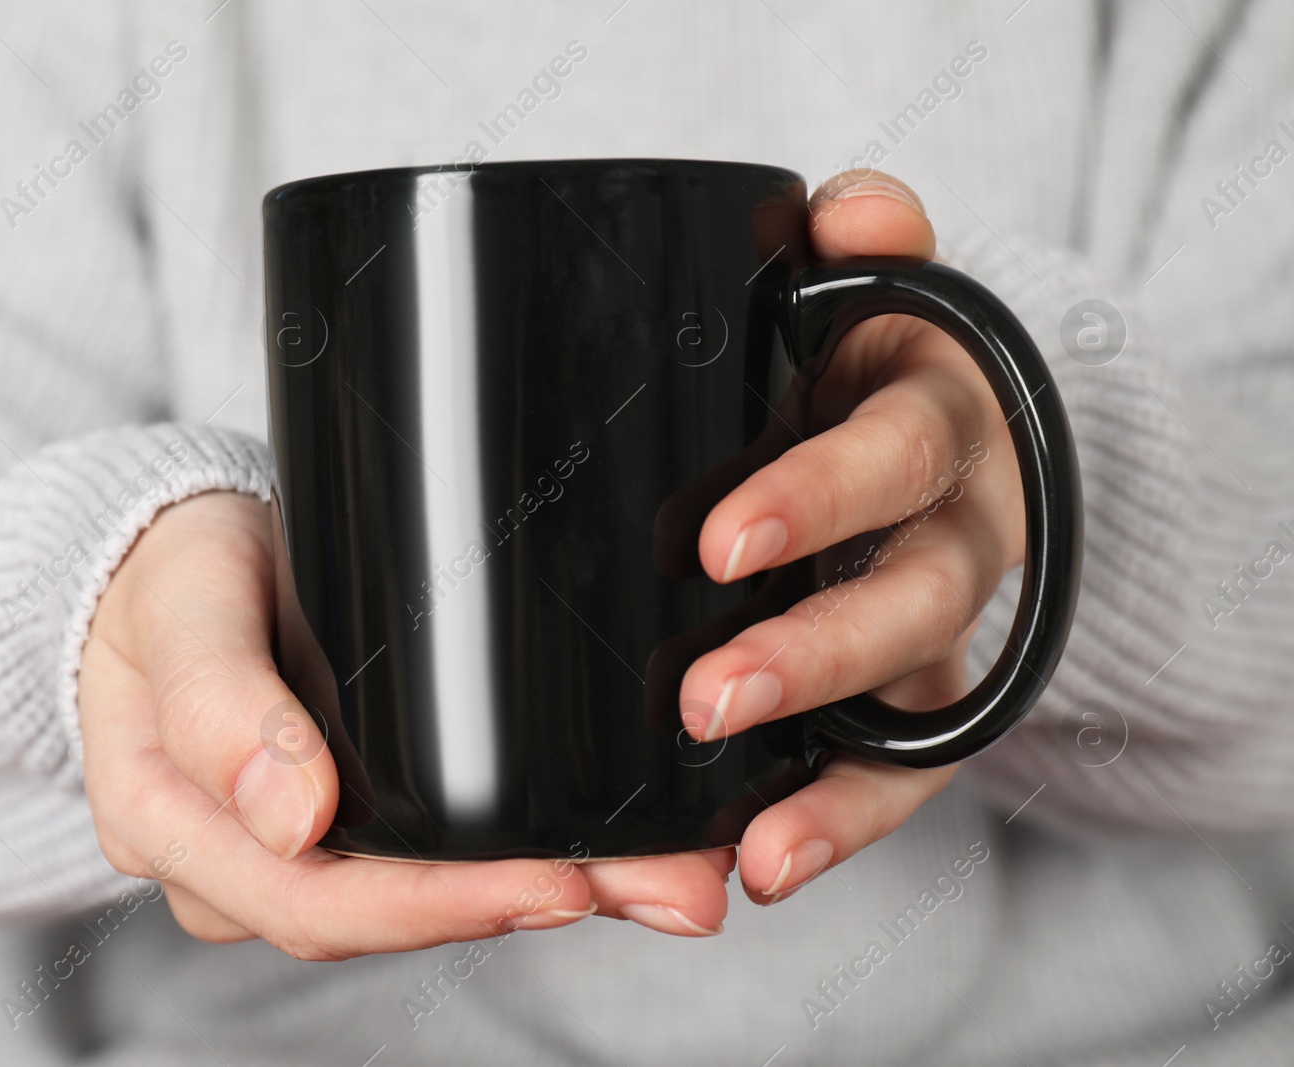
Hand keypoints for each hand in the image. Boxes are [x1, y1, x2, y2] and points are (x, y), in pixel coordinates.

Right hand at [81, 491, 733, 959]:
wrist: (159, 558)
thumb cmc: (167, 570)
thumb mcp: (181, 604)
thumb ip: (218, 702)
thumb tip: (290, 817)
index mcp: (172, 827)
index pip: (314, 901)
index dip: (440, 905)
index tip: (560, 882)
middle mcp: (234, 863)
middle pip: (387, 916)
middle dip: (532, 903)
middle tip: (670, 888)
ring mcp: (288, 849)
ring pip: (417, 897)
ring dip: (552, 889)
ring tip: (674, 875)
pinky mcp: (339, 821)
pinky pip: (424, 858)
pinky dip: (518, 853)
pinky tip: (608, 845)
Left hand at [679, 171, 1025, 903]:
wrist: (951, 440)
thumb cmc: (876, 368)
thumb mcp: (881, 296)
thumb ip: (868, 247)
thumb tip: (849, 203)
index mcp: (933, 422)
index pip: (892, 454)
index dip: (818, 497)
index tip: (720, 544)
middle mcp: (956, 532)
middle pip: (909, 600)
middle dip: (813, 653)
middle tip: (705, 697)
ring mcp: (943, 626)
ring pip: (911, 704)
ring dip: (831, 776)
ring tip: (742, 838)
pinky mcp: (924, 697)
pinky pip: (900, 775)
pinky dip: (843, 826)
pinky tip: (764, 868)